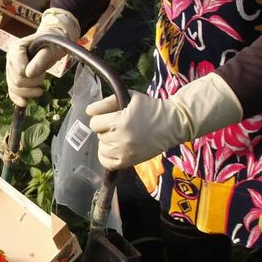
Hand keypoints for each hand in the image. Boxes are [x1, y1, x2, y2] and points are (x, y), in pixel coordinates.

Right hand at [4, 8, 79, 107]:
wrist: (51, 44)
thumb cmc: (52, 43)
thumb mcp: (50, 48)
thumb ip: (40, 59)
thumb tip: (29, 74)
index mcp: (16, 48)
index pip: (18, 69)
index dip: (30, 75)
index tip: (42, 71)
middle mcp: (10, 58)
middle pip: (16, 80)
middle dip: (33, 83)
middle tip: (43, 76)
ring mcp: (11, 69)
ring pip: (14, 88)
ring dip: (29, 91)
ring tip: (40, 87)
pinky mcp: (13, 78)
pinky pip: (12, 92)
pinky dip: (18, 98)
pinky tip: (24, 103)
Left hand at [85, 72, 242, 169]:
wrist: (172, 124)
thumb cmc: (150, 108)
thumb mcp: (129, 98)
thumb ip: (107, 102)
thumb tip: (88, 111)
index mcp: (121, 122)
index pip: (95, 123)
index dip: (102, 118)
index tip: (112, 116)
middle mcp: (122, 139)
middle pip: (99, 135)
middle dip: (106, 129)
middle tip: (120, 125)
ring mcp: (125, 153)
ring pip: (102, 149)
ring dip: (108, 142)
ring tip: (120, 136)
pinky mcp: (129, 162)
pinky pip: (107, 163)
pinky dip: (108, 156)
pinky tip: (115, 149)